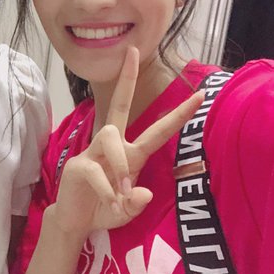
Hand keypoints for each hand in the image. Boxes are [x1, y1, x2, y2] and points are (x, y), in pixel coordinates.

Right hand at [52, 47, 203, 235]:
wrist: (74, 221)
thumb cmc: (104, 210)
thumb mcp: (126, 212)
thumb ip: (135, 205)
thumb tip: (142, 192)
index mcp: (131, 155)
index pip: (157, 130)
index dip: (178, 114)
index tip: (199, 94)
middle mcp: (112, 147)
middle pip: (119, 107)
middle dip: (126, 79)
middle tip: (134, 51)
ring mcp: (93, 153)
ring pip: (109, 137)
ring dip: (120, 165)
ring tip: (122, 193)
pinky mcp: (78, 165)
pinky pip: (96, 170)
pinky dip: (108, 190)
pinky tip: (110, 203)